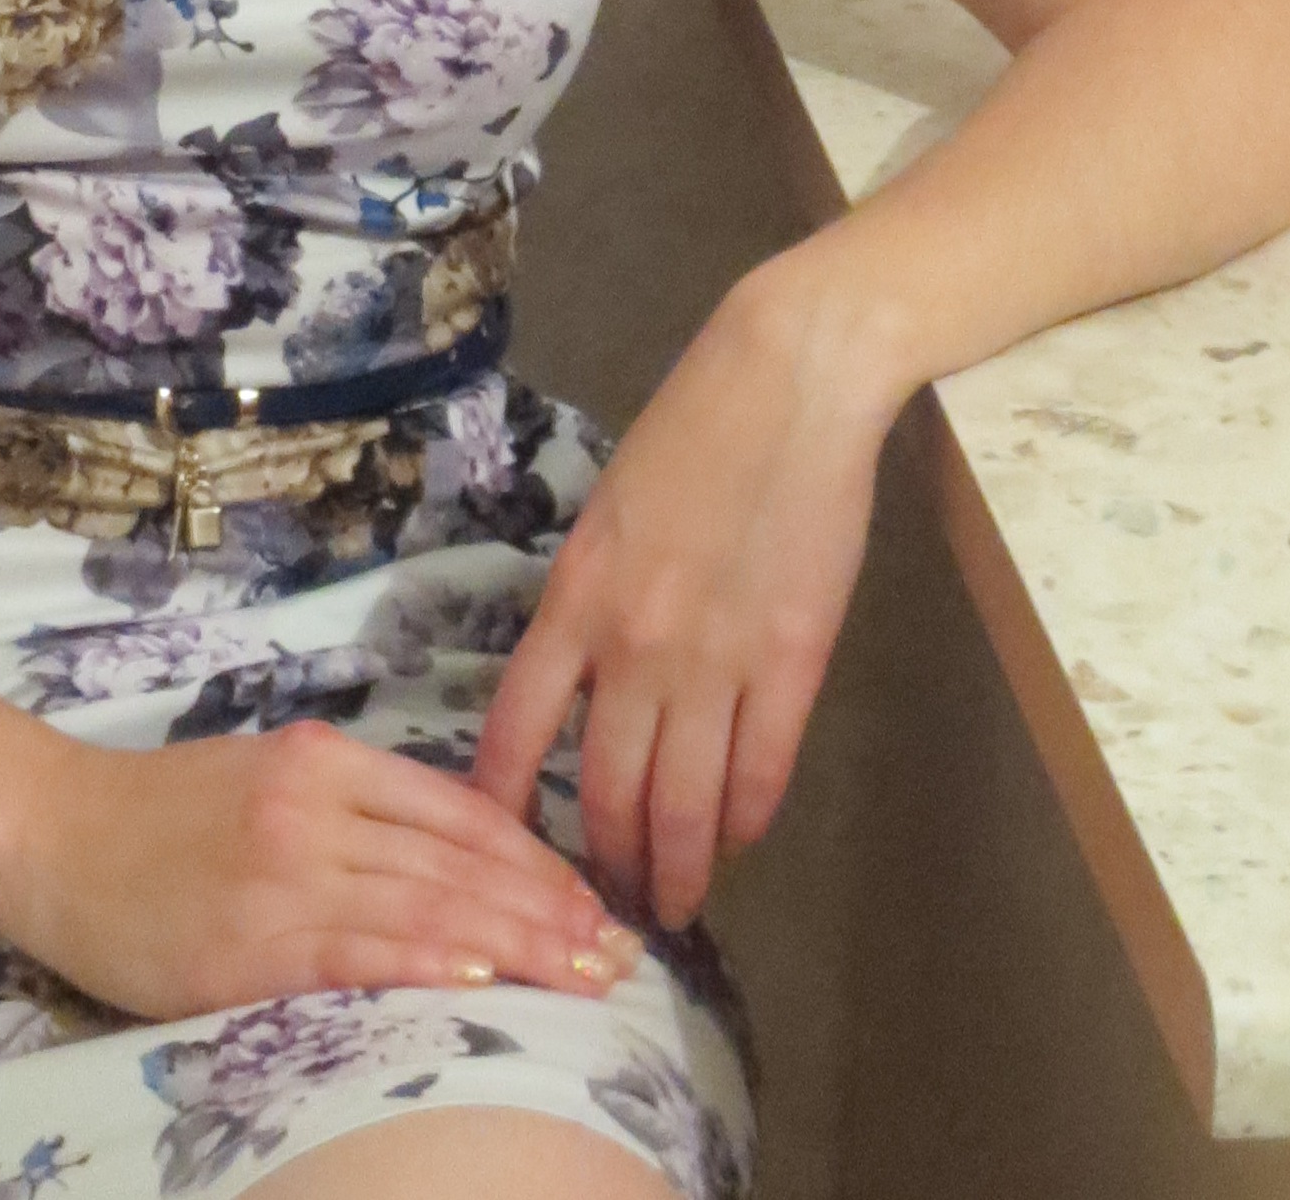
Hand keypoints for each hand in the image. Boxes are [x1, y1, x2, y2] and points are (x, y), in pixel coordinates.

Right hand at [0, 718, 645, 1021]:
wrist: (50, 833)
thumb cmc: (159, 814)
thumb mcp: (265, 776)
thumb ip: (352, 805)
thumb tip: (454, 852)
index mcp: (324, 758)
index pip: (457, 809)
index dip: (535, 857)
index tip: (594, 898)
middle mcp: (315, 806)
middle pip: (458, 859)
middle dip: (549, 909)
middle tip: (621, 951)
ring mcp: (282, 873)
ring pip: (424, 905)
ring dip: (515, 944)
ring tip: (582, 975)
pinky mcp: (247, 942)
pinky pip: (356, 951)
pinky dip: (424, 963)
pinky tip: (478, 977)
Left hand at [468, 263, 900, 932]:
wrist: (786, 386)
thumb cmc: (689, 437)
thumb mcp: (606, 518)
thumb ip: (589, 605)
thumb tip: (582, 688)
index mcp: (575, 599)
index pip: (518, 730)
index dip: (503, 807)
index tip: (496, 857)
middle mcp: (634, 646)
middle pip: (607, 791)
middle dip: (605, 862)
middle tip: (609, 901)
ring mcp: (717, 661)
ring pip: (685, 805)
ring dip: (678, 867)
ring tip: (676, 901)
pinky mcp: (793, 664)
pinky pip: (760, 773)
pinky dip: (745, 820)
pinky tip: (739, 837)